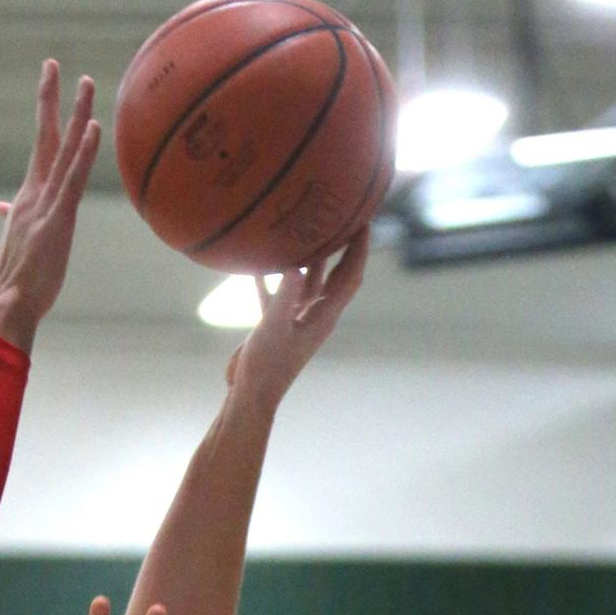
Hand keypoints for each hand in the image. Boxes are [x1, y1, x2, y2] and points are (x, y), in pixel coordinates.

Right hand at [0, 60, 99, 352]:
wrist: (8, 304)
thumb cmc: (16, 282)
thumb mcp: (18, 243)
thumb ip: (12, 218)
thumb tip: (1, 207)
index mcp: (27, 199)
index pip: (39, 149)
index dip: (45, 115)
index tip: (48, 85)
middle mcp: (33, 194)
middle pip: (45, 137)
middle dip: (50, 99)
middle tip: (55, 64)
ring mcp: (45, 204)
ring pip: (62, 151)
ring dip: (75, 114)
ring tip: (86, 83)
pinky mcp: (57, 219)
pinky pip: (72, 180)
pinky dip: (83, 153)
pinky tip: (93, 128)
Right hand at [224, 228, 369, 407]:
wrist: (251, 396)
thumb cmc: (265, 367)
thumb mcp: (273, 328)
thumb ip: (284, 296)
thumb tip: (295, 266)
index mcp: (324, 317)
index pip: (350, 277)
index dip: (360, 249)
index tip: (364, 221)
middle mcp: (316, 316)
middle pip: (337, 276)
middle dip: (344, 248)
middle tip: (344, 218)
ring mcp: (297, 321)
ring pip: (310, 283)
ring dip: (311, 259)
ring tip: (307, 232)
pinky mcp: (278, 325)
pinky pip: (281, 295)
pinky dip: (275, 278)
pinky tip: (260, 263)